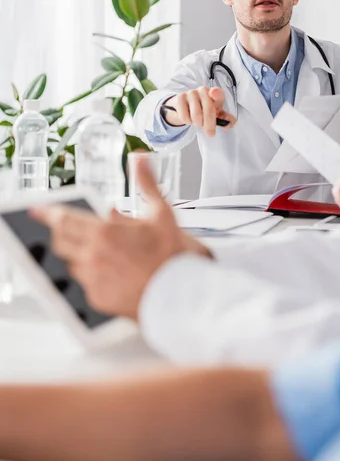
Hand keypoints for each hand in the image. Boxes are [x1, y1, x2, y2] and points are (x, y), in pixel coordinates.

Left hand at [30, 160, 210, 320]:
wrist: (182, 296)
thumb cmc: (174, 258)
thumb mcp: (163, 214)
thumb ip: (147, 184)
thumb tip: (141, 160)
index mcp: (105, 233)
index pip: (63, 220)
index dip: (46, 213)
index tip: (36, 209)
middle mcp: (94, 257)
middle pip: (60, 242)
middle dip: (63, 233)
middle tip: (77, 230)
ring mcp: (93, 280)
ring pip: (70, 264)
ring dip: (79, 255)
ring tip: (104, 254)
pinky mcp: (98, 300)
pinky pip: (83, 285)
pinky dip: (91, 276)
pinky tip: (112, 273)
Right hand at [163, 86, 235, 136]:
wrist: (186, 107)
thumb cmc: (204, 109)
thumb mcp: (216, 114)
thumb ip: (225, 118)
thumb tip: (230, 124)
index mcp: (214, 94)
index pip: (217, 93)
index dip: (216, 93)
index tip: (214, 94)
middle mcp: (203, 91)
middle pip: (208, 108)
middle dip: (210, 124)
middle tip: (210, 133)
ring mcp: (191, 93)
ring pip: (196, 113)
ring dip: (197, 122)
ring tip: (197, 122)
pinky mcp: (180, 98)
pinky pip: (184, 114)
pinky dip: (187, 120)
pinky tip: (188, 119)